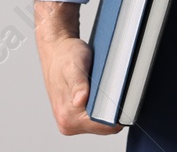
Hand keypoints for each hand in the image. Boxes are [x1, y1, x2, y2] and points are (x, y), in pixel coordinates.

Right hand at [33, 0, 123, 135]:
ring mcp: (69, 121)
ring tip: (103, 89)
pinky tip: (98, 92)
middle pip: (103, 127)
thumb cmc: (65, 55)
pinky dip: (100, 107)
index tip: (120, 97)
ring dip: (105, 109)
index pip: (103, 126)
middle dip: (111, 111)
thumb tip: (81, 101)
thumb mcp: (74, 65)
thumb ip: (78, 84)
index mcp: (67, 115)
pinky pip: (94, 118)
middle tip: (111, 88)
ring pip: (99, 123)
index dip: (116, 114)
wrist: (55, 50)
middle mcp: (67, 123)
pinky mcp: (73, 117)